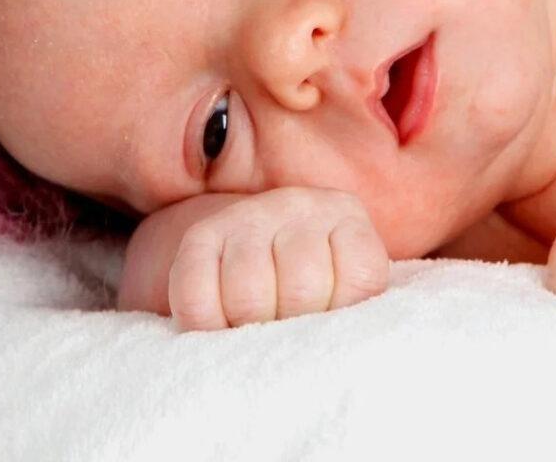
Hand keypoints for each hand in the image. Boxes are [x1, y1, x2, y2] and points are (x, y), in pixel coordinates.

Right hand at [166, 186, 389, 332]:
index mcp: (347, 217)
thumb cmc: (315, 284)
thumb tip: (333, 349)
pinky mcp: (202, 234)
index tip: (328, 325)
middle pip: (303, 288)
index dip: (341, 317)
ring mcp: (249, 214)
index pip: (359, 277)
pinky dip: (206, 326)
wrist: (256, 249)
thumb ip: (350, 311)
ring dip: (249, 330)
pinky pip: (196, 296)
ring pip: (248, 294)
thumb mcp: (346, 288)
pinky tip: (220, 325)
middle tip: (287, 336)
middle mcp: (300, 205)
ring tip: (255, 331)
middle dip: (293, 330)